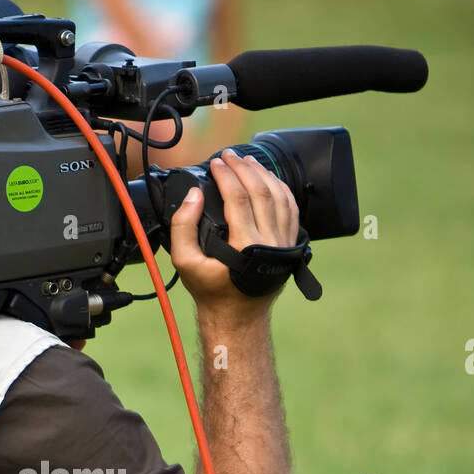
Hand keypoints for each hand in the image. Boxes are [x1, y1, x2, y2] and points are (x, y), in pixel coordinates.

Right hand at [169, 148, 299, 309]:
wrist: (237, 317)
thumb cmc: (211, 292)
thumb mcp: (185, 264)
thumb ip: (183, 227)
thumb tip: (194, 196)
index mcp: (246, 247)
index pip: (239, 197)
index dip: (226, 175)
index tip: (215, 163)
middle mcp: (270, 243)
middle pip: (261, 191)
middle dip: (244, 168)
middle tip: (229, 155)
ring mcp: (284, 243)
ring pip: (280, 196)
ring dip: (263, 174)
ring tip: (247, 161)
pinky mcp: (289, 245)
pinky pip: (291, 209)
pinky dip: (280, 189)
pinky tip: (268, 178)